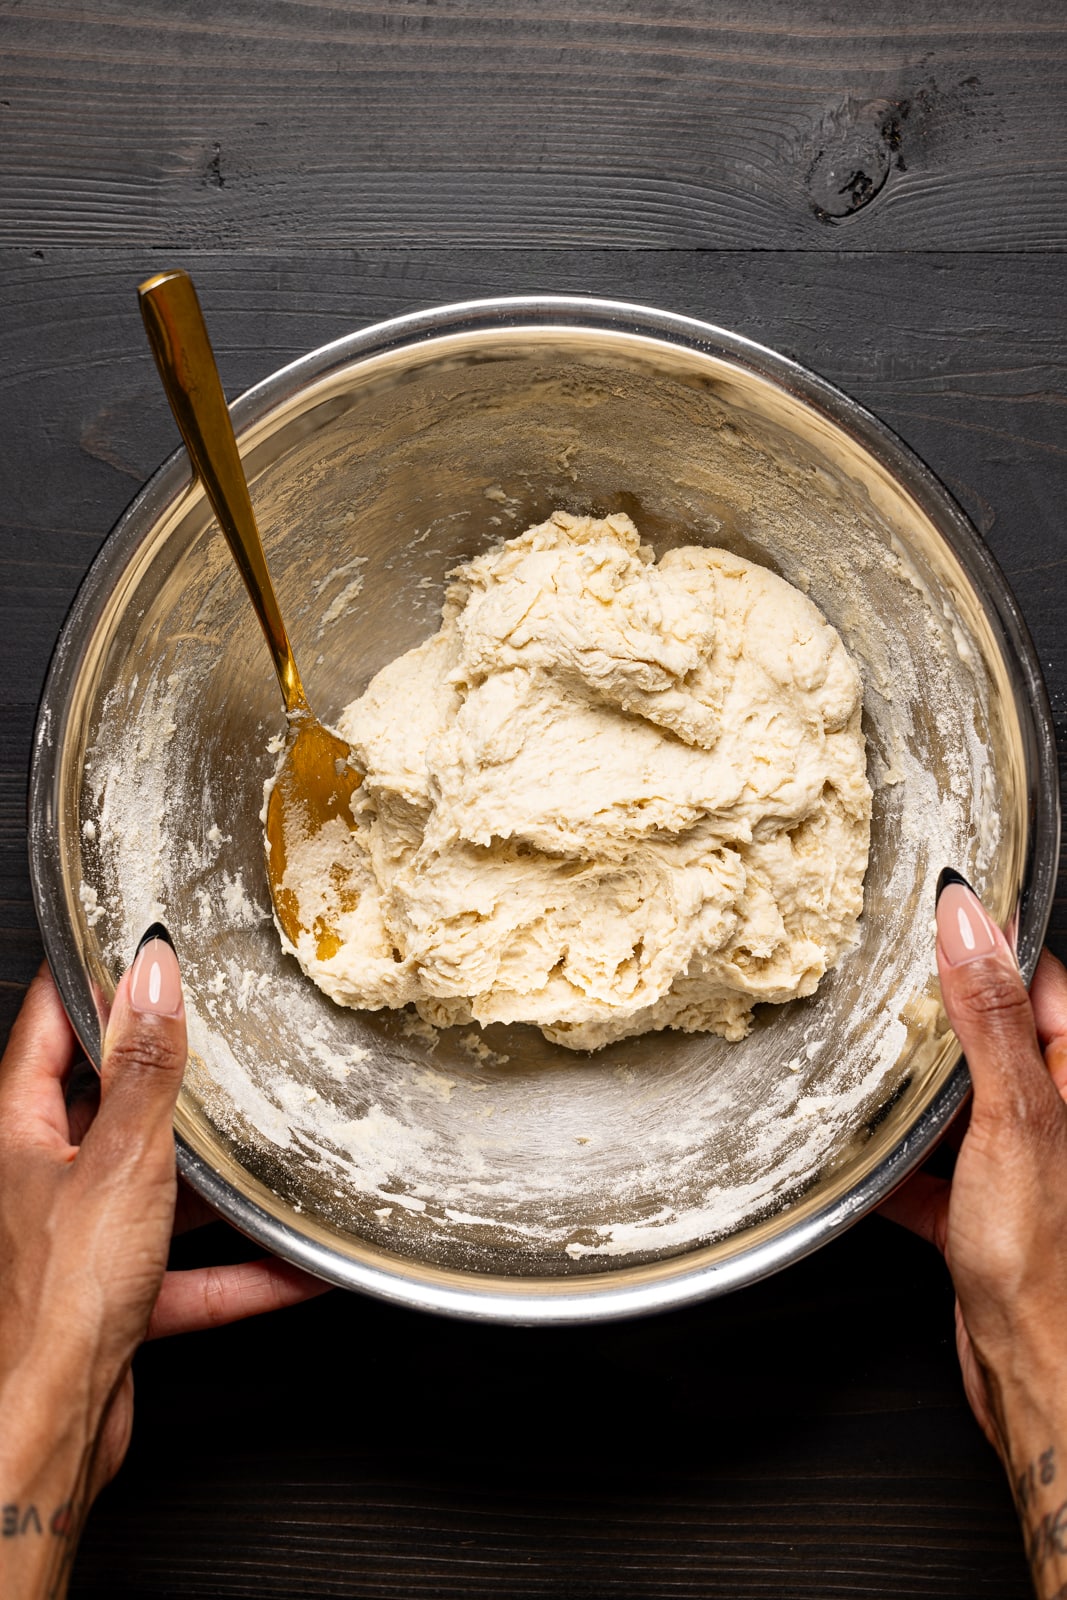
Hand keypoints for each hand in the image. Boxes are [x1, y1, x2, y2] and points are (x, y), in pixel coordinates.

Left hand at [0, 932, 329, 1596]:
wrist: (50, 1428)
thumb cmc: (59, 1299)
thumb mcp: (120, 1161)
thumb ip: (143, 1070)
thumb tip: (151, 976)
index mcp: (20, 1132)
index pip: (48, 1029)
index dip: (91, 985)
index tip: (136, 949)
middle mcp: (42, 1179)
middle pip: (109, 1106)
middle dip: (171, 1082)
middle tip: (223, 1041)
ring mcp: (78, 1239)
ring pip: (156, 1191)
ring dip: (217, 1185)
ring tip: (272, 1154)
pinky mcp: (114, 1295)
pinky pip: (189, 1270)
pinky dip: (242, 1270)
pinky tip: (297, 1266)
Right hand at [882, 873, 1066, 1597]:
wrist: (1035, 1373)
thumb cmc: (1044, 1257)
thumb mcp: (1013, 1116)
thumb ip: (988, 1016)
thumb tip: (968, 921)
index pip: (1035, 979)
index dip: (983, 946)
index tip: (929, 918)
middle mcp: (1055, 1113)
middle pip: (988, 1038)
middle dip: (933, 1021)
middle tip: (880, 995)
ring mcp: (1020, 1162)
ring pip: (956, 1102)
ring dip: (910, 1098)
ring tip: (861, 1075)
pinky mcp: (985, 1209)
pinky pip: (929, 1168)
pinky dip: (895, 1168)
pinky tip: (862, 1168)